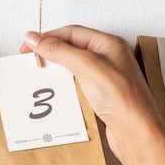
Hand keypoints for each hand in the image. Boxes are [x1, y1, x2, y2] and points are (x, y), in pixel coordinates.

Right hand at [21, 25, 164, 162]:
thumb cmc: (123, 98)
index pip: (72, 32)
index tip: (29, 45)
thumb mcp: (86, 65)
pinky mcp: (102, 97)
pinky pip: (78, 87)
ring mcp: (106, 79)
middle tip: (32, 60)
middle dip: (51, 53)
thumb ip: (59, 50)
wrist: (135, 132)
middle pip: (72, 49)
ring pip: (74, 69)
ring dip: (57, 72)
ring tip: (41, 76)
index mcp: (109, 44)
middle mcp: (109, 59)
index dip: (48, 37)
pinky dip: (64, 88)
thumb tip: (36, 38)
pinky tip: (56, 94)